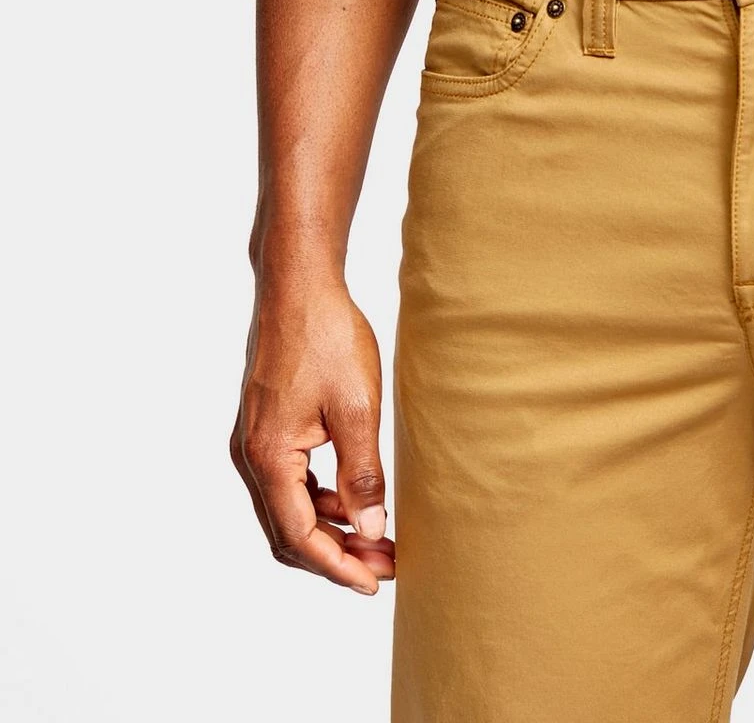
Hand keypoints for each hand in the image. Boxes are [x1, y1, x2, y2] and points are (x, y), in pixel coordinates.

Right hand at [230, 283, 393, 593]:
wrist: (298, 287)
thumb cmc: (326, 338)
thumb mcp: (357, 409)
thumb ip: (362, 474)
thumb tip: (370, 529)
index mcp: (268, 457)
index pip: (299, 536)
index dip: (337, 566)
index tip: (374, 583)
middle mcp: (251, 455)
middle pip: (288, 530)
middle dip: (335, 554)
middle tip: (384, 563)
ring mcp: (255, 441)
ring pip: (289, 507)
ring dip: (330, 528)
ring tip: (378, 534)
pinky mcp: (267, 426)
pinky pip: (290, 480)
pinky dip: (321, 499)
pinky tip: (356, 496)